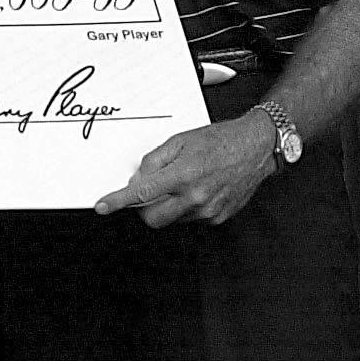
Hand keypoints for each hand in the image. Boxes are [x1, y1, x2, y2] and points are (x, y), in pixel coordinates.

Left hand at [93, 113, 278, 226]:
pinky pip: (190, 220)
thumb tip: (138, 178)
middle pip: (152, 218)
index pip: (141, 194)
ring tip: (181, 183)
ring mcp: (208, 211)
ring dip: (167, 206)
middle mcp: (196, 197)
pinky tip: (196, 190)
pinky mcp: (218, 218)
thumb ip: (155, 160)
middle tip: (147, 191)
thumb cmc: (221, 140)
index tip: (104, 206)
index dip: (118, 201)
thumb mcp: (180, 140)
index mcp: (183, 175)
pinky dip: (185, 208)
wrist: (256, 147)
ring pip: (172, 220)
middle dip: (143, 207)